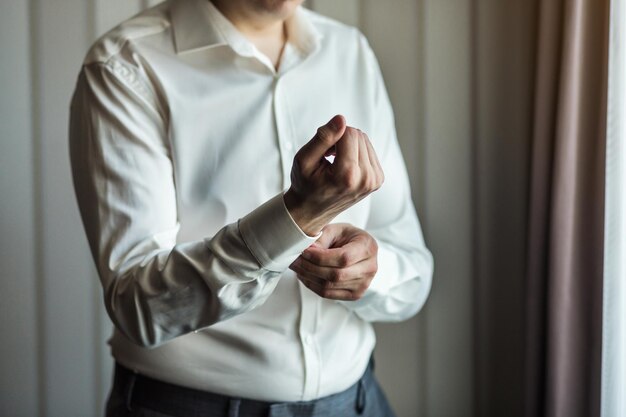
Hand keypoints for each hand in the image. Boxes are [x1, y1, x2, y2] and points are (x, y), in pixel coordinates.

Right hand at [284, 115, 383, 235]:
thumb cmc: (305, 185)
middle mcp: (366, 179)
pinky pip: (369, 150)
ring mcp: (374, 180)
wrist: (312, 211)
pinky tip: (344, 166)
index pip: (349, 133)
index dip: (332, 136)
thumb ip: (323, 138)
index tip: (323, 152)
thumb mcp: (304, 160)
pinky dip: (356, 153)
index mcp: (348, 175)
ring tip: (335, 162)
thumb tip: (342, 119)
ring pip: (364, 140)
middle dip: (341, 140)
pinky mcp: (378, 179)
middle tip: (328, 157)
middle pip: (358, 135)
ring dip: (348, 145)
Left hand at [289, 223, 377, 300]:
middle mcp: (370, 268)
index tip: (305, 252)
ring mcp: (363, 285)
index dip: (321, 257)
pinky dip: (312, 285)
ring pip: (329, 286)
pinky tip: (304, 275)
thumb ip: (322, 238)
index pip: (344, 258)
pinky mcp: (354, 294)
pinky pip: (328, 294)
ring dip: (308, 277)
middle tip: (295, 259)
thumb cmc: (346, 237)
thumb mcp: (335, 229)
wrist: (359, 249)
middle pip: (336, 275)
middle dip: (311, 267)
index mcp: (368, 248)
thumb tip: (307, 251)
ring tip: (297, 266)